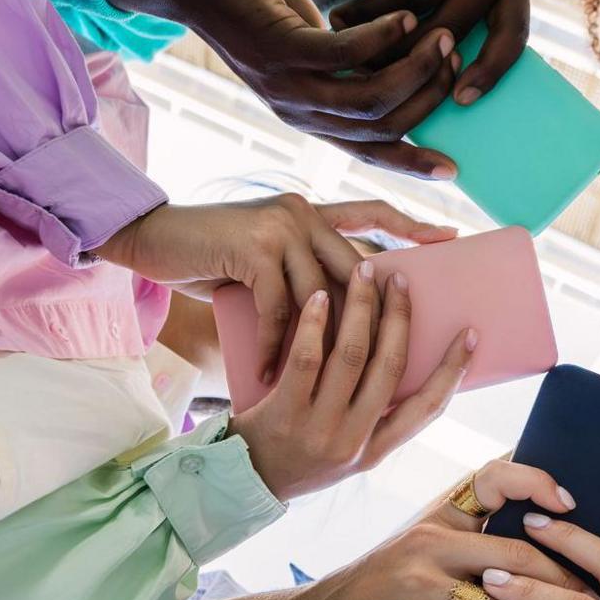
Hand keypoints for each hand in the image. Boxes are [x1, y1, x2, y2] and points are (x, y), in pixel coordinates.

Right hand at [92, 193, 438, 381]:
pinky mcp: (256, 249)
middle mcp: (304, 213)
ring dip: (315, 346)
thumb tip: (349, 312)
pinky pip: (278, 310)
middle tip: (394, 356)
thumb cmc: (210, 256)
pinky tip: (265, 375)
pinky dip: (271, 347)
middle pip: (357, 269)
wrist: (151, 238)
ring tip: (316, 387)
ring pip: (321, 297)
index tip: (448, 238)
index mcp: (313, 213)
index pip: (371, 212)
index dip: (410, 224)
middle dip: (377, 315)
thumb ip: (303, 269)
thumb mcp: (266, 258)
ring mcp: (282, 227)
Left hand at [102, 0, 461, 178]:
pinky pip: (343, 53)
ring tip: (442, 36)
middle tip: (457, 59)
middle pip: (380, 125)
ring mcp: (287, 83)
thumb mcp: (316, 49)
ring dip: (414, 67)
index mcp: (311, 119)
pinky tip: (407, 16)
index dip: (412, 164)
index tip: (453, 168)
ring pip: (369, 95)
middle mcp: (300, 112)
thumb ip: (356, 68)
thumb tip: (409, 70)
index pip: (370, 152)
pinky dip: (383, 37)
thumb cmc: (264, 13)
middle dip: (428, 97)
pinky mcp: (278, 48)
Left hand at [230, 260, 471, 498]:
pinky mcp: (283, 414)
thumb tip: (397, 360)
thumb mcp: (346, 451)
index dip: (452, 370)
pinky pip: (305, 360)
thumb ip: (372, 418)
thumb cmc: (297, 457)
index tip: (469, 334)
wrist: (241, 484)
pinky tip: (321, 297)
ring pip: (351, 356)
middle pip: (389, 367)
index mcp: (375, 451)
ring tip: (363, 271)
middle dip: (399, 317)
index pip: (427, 408)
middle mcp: (353, 441)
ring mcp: (319, 429)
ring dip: (361, 308)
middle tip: (400, 280)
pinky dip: (316, 324)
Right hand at [275, 459, 592, 599]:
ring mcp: (419, 586)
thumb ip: (462, 545)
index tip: (572, 505)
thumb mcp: (412, 553)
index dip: (537, 482)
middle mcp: (431, 543)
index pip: (493, 478)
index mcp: (436, 518)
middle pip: (518, 555)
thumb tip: (532, 553)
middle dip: (566, 588)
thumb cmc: (368, 596)